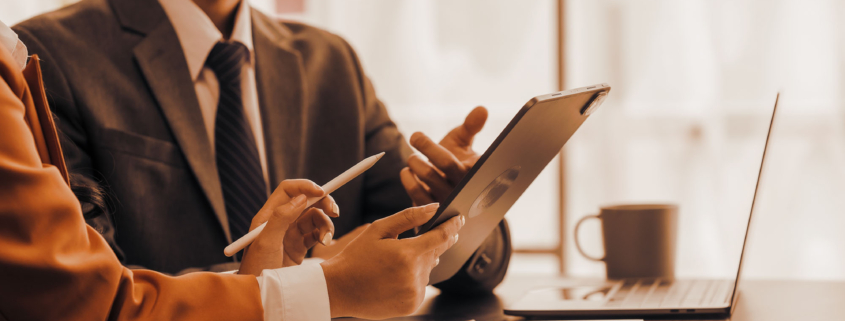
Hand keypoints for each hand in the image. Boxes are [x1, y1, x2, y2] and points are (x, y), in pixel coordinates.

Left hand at [238, 180, 338, 275]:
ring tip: (326, 239)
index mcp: (268, 215)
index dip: (305, 187)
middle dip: (323, 203)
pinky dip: (325, 235)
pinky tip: (325, 243)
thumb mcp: (266, 242)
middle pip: (306, 201)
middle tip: (335, 211)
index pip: (288, 190)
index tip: (322, 191)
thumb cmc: (257, 269)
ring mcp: (291, 233)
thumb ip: (281, 218)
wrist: (262, 295)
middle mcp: (280, 221)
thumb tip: (301, 198)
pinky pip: (317, 233)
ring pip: (315, 217)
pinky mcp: (300, 246)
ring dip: (326, 224)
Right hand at [320, 203, 463, 318]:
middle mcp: (414, 275)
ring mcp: (414, 292)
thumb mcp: (378, 229)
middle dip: (433, 243)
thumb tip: (435, 207)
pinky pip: (421, 285)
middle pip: (437, 253)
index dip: (453, 226)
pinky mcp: (412, 305)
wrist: (339, 289)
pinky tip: (395, 276)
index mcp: (407, 253)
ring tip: (395, 262)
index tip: (459, 219)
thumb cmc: (356, 256)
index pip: (442, 236)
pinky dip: (414, 278)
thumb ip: (409, 217)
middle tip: (419, 240)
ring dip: (420, 262)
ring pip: (429, 269)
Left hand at [401, 106, 487, 203]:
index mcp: (472, 172)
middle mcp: (462, 190)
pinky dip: (408, 180)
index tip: (415, 135)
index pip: (446, 161)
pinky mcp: (435, 213)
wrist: (456, 188)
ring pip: (424, 184)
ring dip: (413, 166)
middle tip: (414, 144)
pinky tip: (408, 173)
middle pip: (433, 172)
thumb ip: (471, 125)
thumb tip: (482, 108)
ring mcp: (448, 204)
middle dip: (419, 155)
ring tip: (413, 160)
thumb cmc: (459, 159)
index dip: (428, 147)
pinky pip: (416, 196)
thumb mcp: (465, 142)